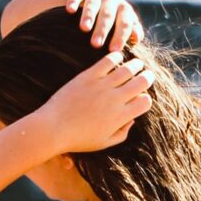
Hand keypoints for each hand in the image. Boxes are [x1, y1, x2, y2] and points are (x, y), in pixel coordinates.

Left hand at [29, 50, 152, 154]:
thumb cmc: (77, 139)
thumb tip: (132, 120)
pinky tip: (117, 57)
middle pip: (142, 82)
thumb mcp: (103, 143)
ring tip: (137, 64)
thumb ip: (122, 133)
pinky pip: (107, 61)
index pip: (145, 101)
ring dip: (136, 64)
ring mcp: (101, 87)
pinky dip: (116, 57)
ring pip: (128, 69)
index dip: (145, 99)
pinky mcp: (88, 77)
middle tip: (146, 75)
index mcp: (120, 117)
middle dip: (148, 77)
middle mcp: (115, 100)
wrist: (52, 129)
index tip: (139, 97)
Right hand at [65, 0, 143, 54]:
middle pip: (108, 15)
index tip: (114, 51)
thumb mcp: (123, 22)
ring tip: (84, 29)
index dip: (120, 36)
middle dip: (102, 30)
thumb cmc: (111, 17)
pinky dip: (73, 2)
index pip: (125, 23)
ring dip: (89, 16)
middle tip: (96, 45)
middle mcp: (111, 0)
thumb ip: (131, 31)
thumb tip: (137, 39)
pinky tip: (70, 10)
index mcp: (124, 10)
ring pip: (92, 5)